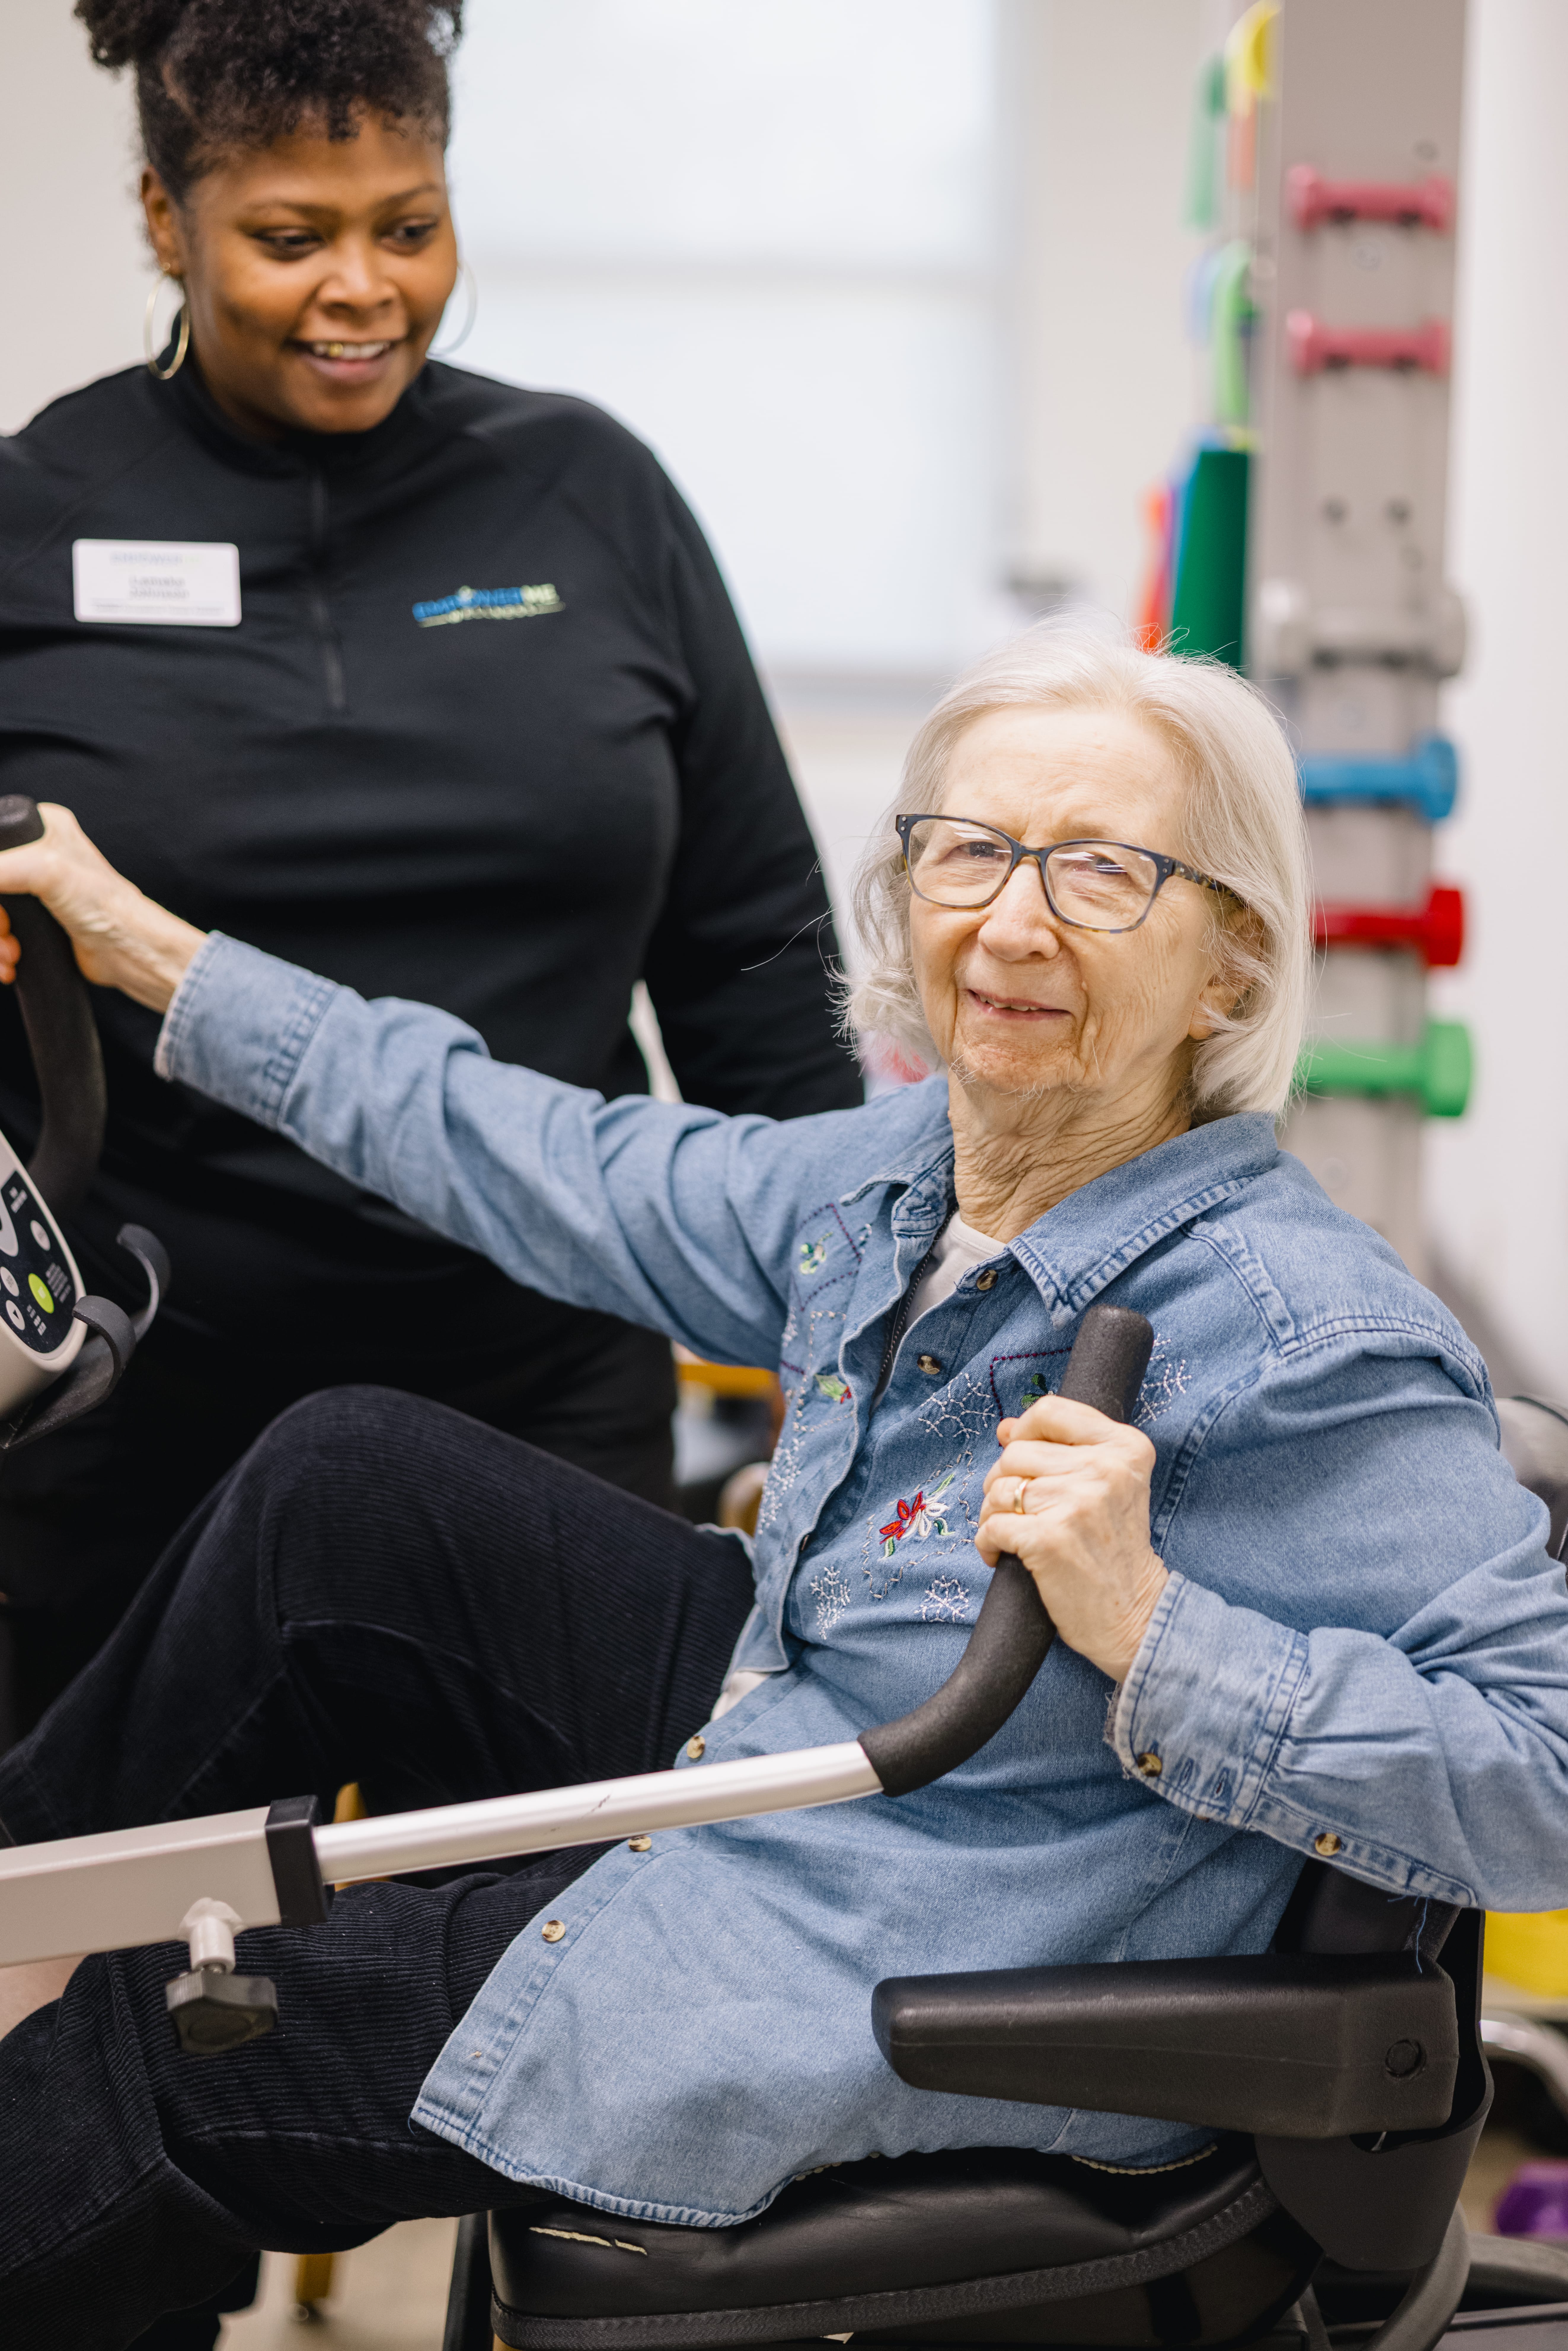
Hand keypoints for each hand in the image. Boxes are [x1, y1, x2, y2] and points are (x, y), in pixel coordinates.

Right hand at [0, 804, 204, 1013]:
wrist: (130, 952)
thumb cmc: (105, 907)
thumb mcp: (47, 872)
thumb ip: (2, 868)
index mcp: (44, 827)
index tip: (0, 903)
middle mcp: (40, 853)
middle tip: (4, 930)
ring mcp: (38, 888)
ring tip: (9, 955)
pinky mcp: (39, 918)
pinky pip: (2, 931)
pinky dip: (1, 949)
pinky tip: (11, 963)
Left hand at [977, 1393, 1167, 1682]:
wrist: (1135, 1614)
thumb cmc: (1114, 1550)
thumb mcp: (1107, 1487)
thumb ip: (1060, 1450)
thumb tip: (1005, 1428)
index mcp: (1124, 1446)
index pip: (1051, 1410)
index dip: (1023, 1431)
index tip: (1021, 1459)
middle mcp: (1104, 1468)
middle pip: (1017, 1451)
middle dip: (1003, 1480)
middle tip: (1016, 1510)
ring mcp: (1077, 1503)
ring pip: (1000, 1488)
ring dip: (992, 1513)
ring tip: (1011, 1534)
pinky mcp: (1051, 1539)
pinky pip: (992, 1525)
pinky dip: (987, 1542)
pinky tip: (1001, 1556)